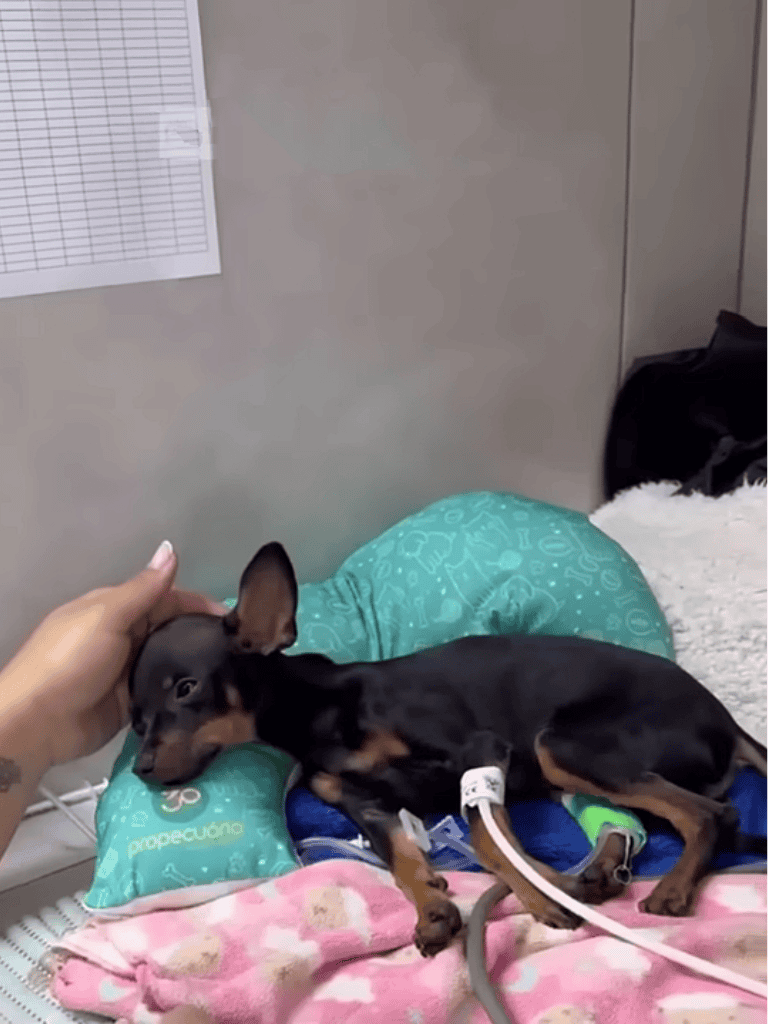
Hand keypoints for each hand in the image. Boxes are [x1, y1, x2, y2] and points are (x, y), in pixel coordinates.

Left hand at [5, 541, 226, 767]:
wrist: (38, 723)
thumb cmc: (69, 660)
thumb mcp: (107, 617)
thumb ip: (144, 589)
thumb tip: (171, 549)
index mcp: (114, 609)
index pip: (164, 598)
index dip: (197, 603)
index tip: (232, 618)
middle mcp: (123, 636)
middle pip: (170, 628)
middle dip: (201, 632)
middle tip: (240, 647)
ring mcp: (127, 671)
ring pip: (170, 659)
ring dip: (195, 662)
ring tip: (234, 669)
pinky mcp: (132, 702)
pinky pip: (163, 690)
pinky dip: (182, 689)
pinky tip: (210, 693)